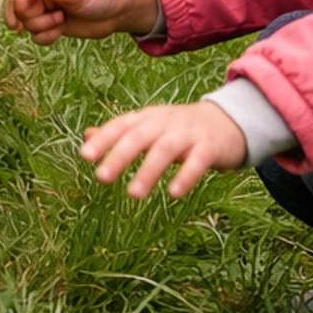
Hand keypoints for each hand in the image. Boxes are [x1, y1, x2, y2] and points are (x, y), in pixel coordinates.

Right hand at [0, 0, 159, 42]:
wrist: (116, 13)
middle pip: (17, 7)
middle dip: (32, 17)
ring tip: (60, 23)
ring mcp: (44, 7)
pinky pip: (35, 36)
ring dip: (41, 28)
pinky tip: (59, 33)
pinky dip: (45, 37)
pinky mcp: (49, 23)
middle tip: (54, 18)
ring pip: (24, 23)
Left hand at [82, 101, 246, 199]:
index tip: (85, 156)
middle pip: (139, 136)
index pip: (121, 125)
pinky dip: (185, 176)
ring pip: (165, 149)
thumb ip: (121, 132)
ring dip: (148, 171)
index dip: (104, 139)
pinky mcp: (209, 147)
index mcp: (148, 118)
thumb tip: (87, 135)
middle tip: (101, 177)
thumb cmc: (180, 128)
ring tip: (133, 194)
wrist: (227, 121)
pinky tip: (174, 193)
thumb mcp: (149, 126)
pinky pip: (197, 161)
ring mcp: (188, 133)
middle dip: (119, 155)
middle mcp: (165, 122)